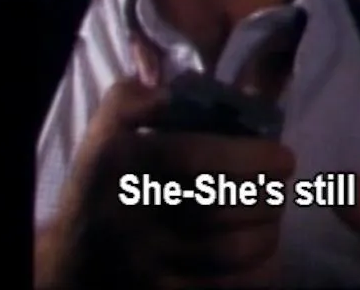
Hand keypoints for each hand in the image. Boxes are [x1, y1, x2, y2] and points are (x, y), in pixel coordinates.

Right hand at [35, 12, 306, 288]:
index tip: (284, 156)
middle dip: (266, 194)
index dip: (250, 157)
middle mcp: (134, 212)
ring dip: (266, 230)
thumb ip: (142, 96)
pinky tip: (262, 249)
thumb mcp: (110, 126)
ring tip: (275, 213)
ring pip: (225, 251)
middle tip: (282, 184)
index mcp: (125, 163)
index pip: (196, 159)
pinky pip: (220, 285)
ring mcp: (147, 259)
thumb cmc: (105, 179)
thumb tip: (185, 89)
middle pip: (218, 206)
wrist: (76, 253)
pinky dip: (252, 269)